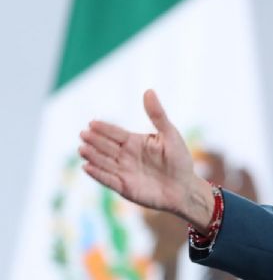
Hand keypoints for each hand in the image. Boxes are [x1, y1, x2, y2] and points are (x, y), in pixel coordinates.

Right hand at [78, 90, 213, 230]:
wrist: (184, 188)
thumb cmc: (179, 159)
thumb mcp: (170, 134)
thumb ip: (157, 114)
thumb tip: (148, 90)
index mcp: (134, 142)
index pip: (115, 133)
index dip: (104, 128)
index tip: (92, 123)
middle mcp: (125, 156)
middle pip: (106, 146)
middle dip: (94, 140)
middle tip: (83, 134)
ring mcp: (123, 171)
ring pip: (104, 162)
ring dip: (92, 156)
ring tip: (82, 149)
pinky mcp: (124, 187)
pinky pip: (108, 179)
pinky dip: (97, 174)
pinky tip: (87, 167)